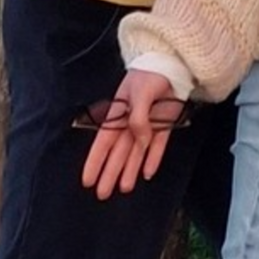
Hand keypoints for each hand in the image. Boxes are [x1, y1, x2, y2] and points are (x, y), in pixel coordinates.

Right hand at [79, 68, 180, 199]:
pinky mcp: (165, 124)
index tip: (87, 180)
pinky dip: (153, 159)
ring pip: (136, 153)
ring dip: (130, 170)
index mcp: (117, 115)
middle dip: (110, 173)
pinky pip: (158, 145)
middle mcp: (130, 124)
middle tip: (102, 194)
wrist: (171, 65)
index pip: (103, 144)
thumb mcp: (139, 94)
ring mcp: (148, 125)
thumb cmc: (148, 75)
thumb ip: (138, 118)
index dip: (95, 162)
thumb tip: (140, 141)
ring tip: (124, 189)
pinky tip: (147, 174)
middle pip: (118, 153)